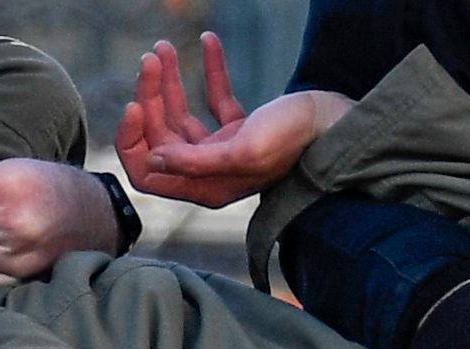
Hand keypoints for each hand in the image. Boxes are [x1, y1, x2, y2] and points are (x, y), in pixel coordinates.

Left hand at [114, 33, 351, 206]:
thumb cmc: (293, 139)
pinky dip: (210, 71)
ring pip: (181, 115)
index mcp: (206, 186)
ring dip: (169, 81)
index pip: (148, 173)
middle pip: (161, 136)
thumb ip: (195, 162)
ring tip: (163, 47)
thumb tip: (154, 161)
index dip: (134, 141)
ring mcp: (224, 150)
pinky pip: (215, 98)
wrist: (335, 122)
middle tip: (152, 57)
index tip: (134, 104)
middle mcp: (209, 172)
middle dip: (150, 96)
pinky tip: (209, 41)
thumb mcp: (242, 151)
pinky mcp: (242, 127)